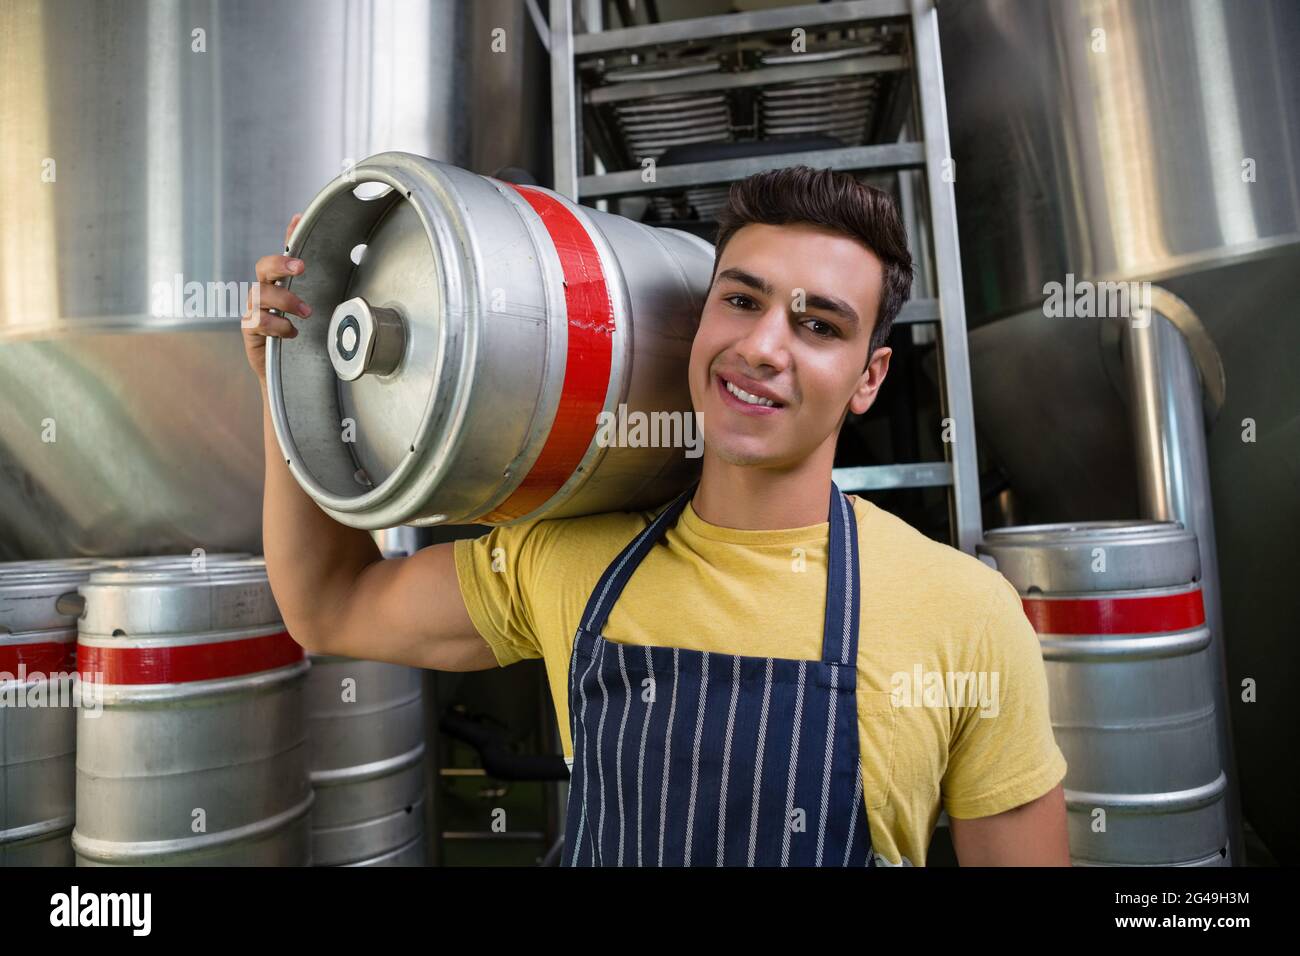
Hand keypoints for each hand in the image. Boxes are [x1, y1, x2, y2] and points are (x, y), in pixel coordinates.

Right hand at [243, 212, 312, 381]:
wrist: (291, 375)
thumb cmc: (305, 340)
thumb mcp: (321, 313)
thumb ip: (326, 291)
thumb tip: (352, 263)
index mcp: (282, 285)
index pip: (283, 254)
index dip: (288, 235)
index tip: (299, 219)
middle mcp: (265, 293)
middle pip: (263, 267)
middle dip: (280, 262)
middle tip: (301, 267)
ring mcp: (255, 311)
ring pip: (259, 293)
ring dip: (285, 300)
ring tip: (306, 314)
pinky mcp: (250, 330)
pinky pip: (256, 321)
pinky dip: (277, 326)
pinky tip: (291, 333)